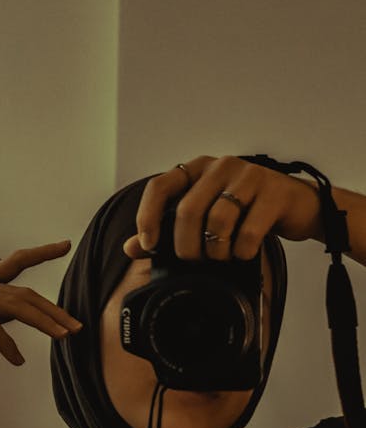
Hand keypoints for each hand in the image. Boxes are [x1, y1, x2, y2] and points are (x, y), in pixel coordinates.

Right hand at [0, 240, 80, 371]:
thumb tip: (22, 316)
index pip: (15, 263)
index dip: (40, 253)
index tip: (64, 245)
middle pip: (24, 294)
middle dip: (54, 311)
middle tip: (77, 327)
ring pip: (13, 306)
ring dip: (42, 323)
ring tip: (61, 338)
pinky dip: (7, 346)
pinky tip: (17, 360)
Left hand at [122, 154, 323, 262]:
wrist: (297, 206)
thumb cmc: (245, 212)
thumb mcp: (203, 217)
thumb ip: (167, 230)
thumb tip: (131, 248)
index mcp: (197, 169)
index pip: (159, 186)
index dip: (148, 218)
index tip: (149, 245)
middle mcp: (220, 166)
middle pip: (188, 210)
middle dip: (186, 245)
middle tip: (193, 260)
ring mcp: (249, 176)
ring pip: (218, 221)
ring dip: (216, 251)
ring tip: (221, 257)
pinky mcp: (274, 192)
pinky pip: (248, 232)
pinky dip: (241, 252)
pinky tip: (243, 253)